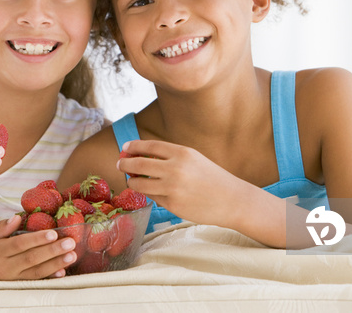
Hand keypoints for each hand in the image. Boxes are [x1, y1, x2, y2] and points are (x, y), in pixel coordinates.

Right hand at [0, 216, 77, 279]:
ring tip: (71, 256)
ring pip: (36, 272)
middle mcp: (6, 267)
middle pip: (31, 258)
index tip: (53, 233)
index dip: (36, 239)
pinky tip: (62, 272)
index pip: (19, 244)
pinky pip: (36, 283)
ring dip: (56, 264)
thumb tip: (17, 217)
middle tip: (69, 243)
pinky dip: (50, 278)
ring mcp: (13, 280)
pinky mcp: (19, 288)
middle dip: (52, 250)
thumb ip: (2, 228)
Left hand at [117, 140, 247, 227]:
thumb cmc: (212, 177)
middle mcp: (175, 169)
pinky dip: (149, 194)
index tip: (125, 148)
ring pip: (140, 184)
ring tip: (133, 180)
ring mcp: (172, 188)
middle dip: (125, 164)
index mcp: (182, 153)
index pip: (149, 146)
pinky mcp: (172, 205)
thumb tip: (141, 156)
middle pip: (139, 164)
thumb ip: (170, 157)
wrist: (232, 200)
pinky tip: (151, 192)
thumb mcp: (193, 159)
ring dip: (133, 181)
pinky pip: (153, 197)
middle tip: (120, 164)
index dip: (133, 146)